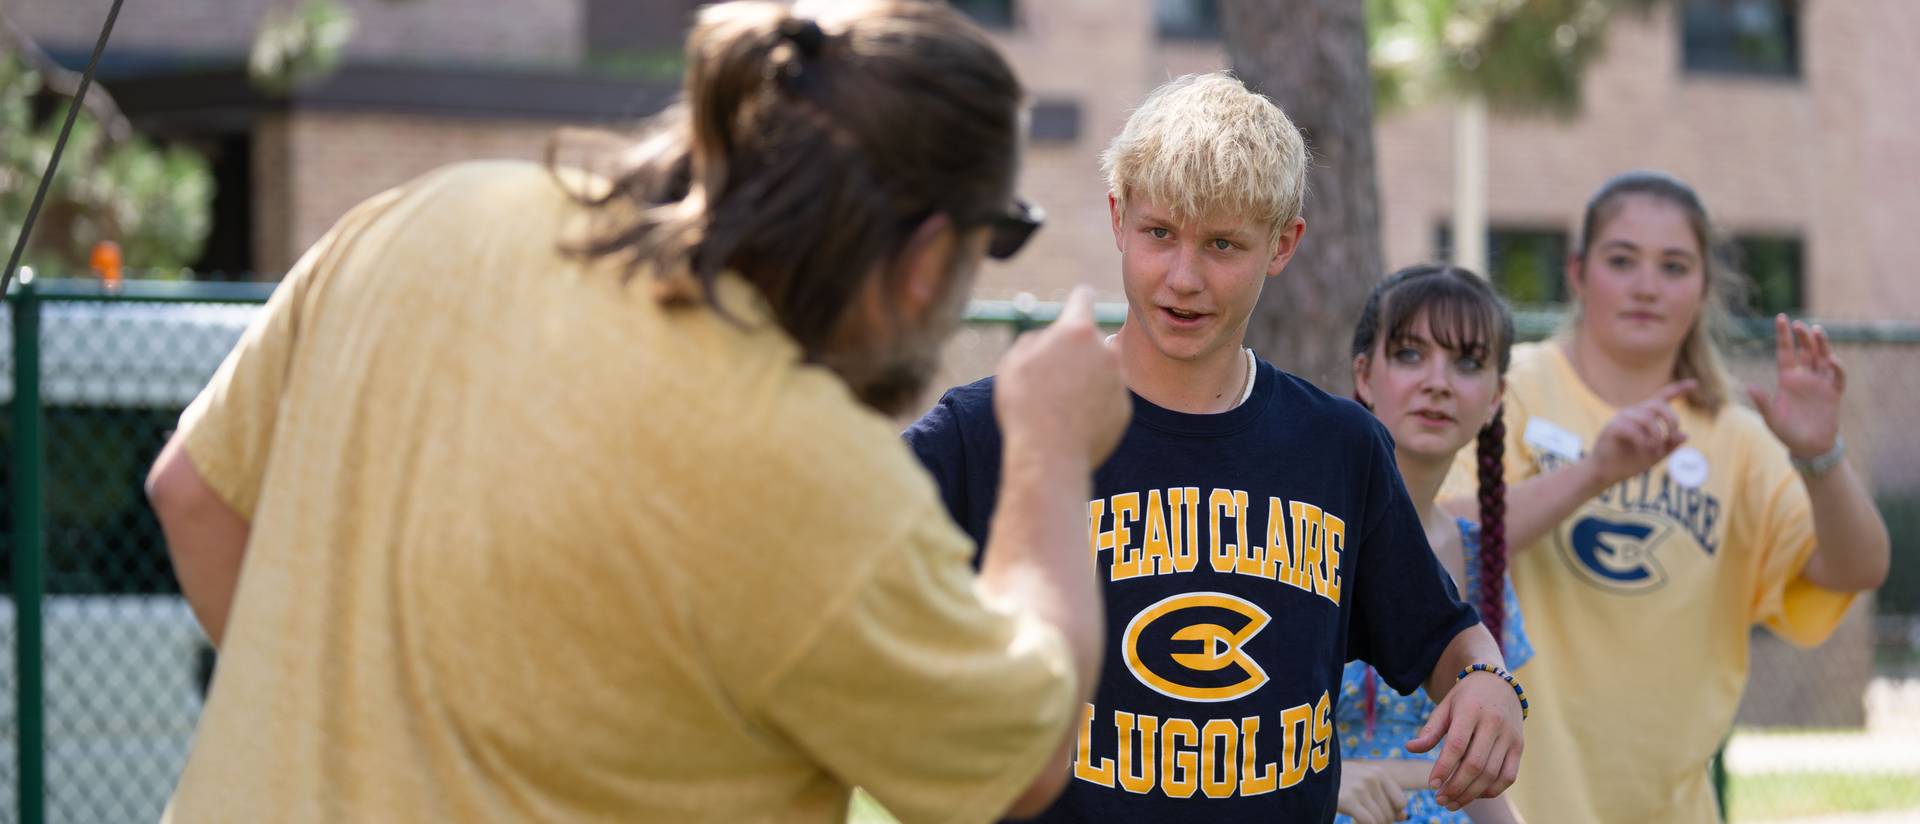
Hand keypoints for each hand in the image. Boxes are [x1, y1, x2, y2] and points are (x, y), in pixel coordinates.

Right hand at [994, 287, 1130, 467]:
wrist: (1049, 456)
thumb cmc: (1024, 406)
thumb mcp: (1012, 363)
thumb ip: (1035, 340)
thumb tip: (1049, 338)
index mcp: (1076, 330)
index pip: (1082, 297)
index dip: (1078, 298)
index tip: (1080, 299)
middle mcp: (1106, 349)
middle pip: (1091, 340)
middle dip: (1075, 352)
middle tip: (1050, 379)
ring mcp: (1119, 381)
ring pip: (1101, 371)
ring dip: (1085, 380)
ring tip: (1060, 406)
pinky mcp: (1125, 408)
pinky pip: (1107, 399)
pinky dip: (1094, 406)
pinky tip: (1073, 423)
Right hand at [1337, 762, 1408, 823]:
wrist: (1309, 775)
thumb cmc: (1340, 782)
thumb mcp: (1364, 783)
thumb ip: (1385, 797)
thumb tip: (1404, 816)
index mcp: (1379, 772)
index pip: (1400, 802)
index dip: (1392, 813)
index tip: (1378, 813)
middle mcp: (1371, 778)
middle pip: (1389, 813)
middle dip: (1380, 821)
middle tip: (1364, 817)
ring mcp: (1360, 789)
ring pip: (1380, 819)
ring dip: (1371, 823)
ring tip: (1358, 817)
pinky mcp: (1348, 800)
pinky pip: (1369, 822)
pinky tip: (1353, 819)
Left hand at [1405, 672, 1523, 810]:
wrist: (1498, 684)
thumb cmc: (1466, 698)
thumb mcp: (1445, 706)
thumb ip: (1430, 729)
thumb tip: (1409, 748)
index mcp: (1471, 710)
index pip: (1457, 745)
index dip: (1444, 768)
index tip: (1431, 784)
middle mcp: (1494, 723)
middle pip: (1475, 764)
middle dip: (1456, 787)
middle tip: (1439, 799)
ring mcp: (1509, 736)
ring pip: (1492, 774)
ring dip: (1471, 794)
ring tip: (1452, 803)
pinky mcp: (1519, 747)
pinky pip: (1508, 776)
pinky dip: (1491, 791)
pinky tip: (1474, 795)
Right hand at [1588, 379, 1693, 486]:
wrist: (1606, 473)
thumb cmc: (1629, 462)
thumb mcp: (1657, 455)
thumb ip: (1670, 445)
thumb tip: (1685, 434)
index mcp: (1645, 416)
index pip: (1663, 397)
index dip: (1679, 390)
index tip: (1695, 384)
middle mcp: (1634, 413)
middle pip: (1658, 404)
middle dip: (1671, 418)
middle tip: (1672, 435)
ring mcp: (1622, 418)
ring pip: (1647, 417)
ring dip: (1657, 434)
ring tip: (1655, 449)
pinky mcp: (1612, 427)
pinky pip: (1632, 428)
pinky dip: (1642, 440)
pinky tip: (1643, 447)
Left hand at [1747, 314, 1844, 459]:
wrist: (1808, 447)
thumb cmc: (1786, 433)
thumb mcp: (1771, 418)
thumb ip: (1763, 402)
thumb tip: (1748, 386)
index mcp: (1787, 379)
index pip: (1785, 352)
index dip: (1783, 335)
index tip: (1781, 317)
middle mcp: (1804, 377)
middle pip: (1805, 351)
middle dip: (1803, 337)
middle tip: (1800, 324)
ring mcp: (1820, 384)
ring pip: (1822, 358)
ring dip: (1821, 345)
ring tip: (1817, 331)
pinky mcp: (1834, 393)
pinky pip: (1837, 377)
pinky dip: (1836, 367)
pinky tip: (1831, 360)